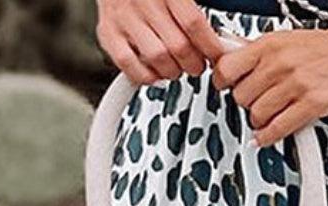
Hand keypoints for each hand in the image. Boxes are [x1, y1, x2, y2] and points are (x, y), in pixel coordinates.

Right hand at [96, 0, 224, 82]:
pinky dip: (146, 76)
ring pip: (158, 59)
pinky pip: (130, 66)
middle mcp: (143, 1)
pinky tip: (154, 72)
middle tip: (197, 63)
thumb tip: (219, 36)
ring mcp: (124, 18)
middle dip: (194, 63)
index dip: (210, 47)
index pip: (194, 25)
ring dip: (173, 71)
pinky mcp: (108, 33)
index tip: (217, 55)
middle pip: (179, 47)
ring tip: (177, 66)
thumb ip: (193, 9)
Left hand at [211, 23, 327, 145]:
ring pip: (257, 114)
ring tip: (269, 117)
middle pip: (241, 96)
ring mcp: (296, 84)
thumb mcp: (291, 40)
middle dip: (247, 104)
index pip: (227, 66)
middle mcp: (280, 63)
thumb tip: (236, 61)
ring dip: (260, 121)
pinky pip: (277, 129)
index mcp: (272, 43)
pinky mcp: (312, 104)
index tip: (225, 87)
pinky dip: (268, 137)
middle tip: (257, 103)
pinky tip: (266, 136)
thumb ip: (263, 53)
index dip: (223, 81)